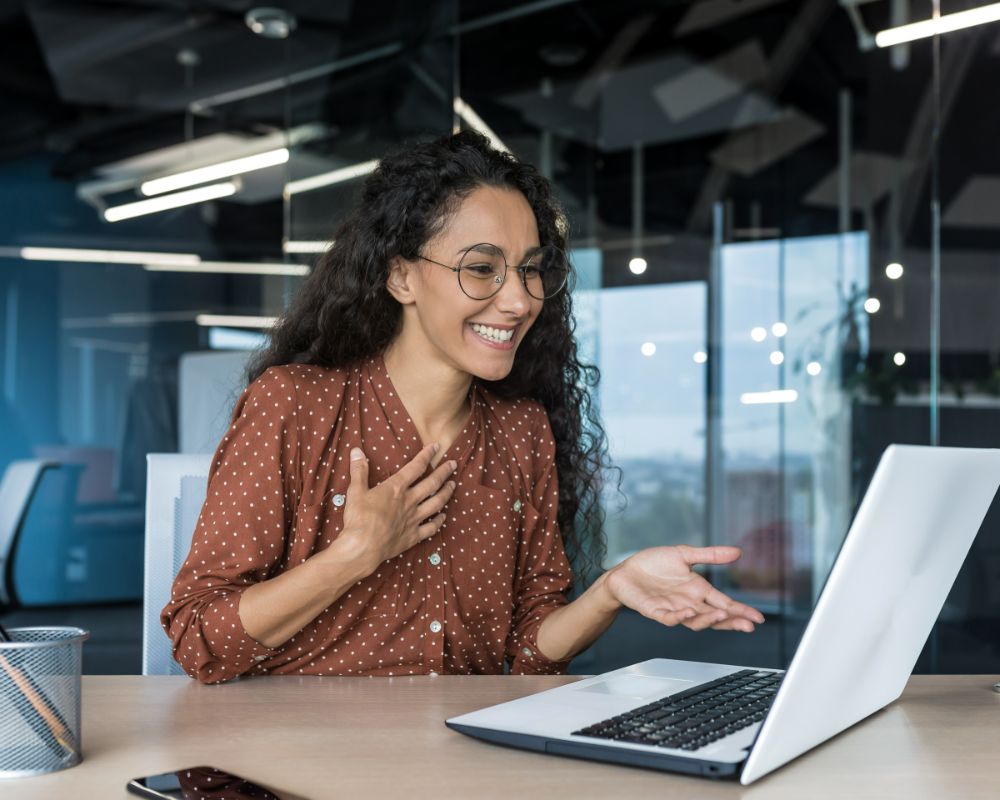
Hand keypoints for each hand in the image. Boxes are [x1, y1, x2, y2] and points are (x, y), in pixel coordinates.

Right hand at [333, 443, 456, 573]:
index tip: (436, 446)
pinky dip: (439, 521)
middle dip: (444, 472)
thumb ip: (359, 470)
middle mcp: (409, 501)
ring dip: (446, 493)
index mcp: (396, 488)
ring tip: (453, 485)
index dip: (427, 455)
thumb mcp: (356, 491)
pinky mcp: (413, 536)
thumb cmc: (358, 519)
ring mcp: (414, 519)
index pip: (416, 467)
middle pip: (432, 483)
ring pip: (436, 503)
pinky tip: (444, 517)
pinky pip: (431, 528)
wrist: (363, 547)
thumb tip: (356, 451)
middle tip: (453, 464)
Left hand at [602, 546, 764, 632]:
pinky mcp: (656, 611)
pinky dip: (680, 617)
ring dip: (709, 619)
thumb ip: (710, 555)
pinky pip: (670, 618)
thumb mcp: (684, 554)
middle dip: (732, 621)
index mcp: (698, 590)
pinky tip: (688, 612)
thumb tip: (738, 552)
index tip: (757, 618)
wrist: (625, 571)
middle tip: (748, 625)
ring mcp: (673, 609)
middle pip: (715, 617)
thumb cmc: (653, 564)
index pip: (724, 603)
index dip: (741, 611)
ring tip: (723, 615)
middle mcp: (689, 602)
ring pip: (695, 621)